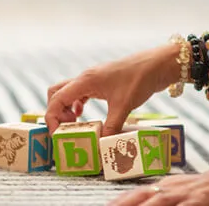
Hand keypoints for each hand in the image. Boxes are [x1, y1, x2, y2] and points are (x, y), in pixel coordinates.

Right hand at [45, 43, 179, 135]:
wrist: (156, 65)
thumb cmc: (139, 79)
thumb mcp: (124, 106)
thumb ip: (111, 126)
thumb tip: (101, 144)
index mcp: (85, 81)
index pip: (57, 98)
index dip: (52, 117)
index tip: (57, 133)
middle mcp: (85, 78)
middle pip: (57, 93)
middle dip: (56, 112)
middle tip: (66, 128)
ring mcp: (92, 79)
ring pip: (68, 93)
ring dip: (66, 108)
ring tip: (75, 124)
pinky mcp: (101, 82)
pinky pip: (80, 93)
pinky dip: (77, 105)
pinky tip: (84, 115)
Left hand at [109, 165, 208, 205]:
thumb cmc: (201, 188)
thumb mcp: (176, 190)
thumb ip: (154, 198)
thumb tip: (126, 203)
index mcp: (165, 187)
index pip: (138, 195)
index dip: (121, 202)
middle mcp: (177, 190)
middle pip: (151, 199)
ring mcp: (196, 196)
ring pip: (170, 203)